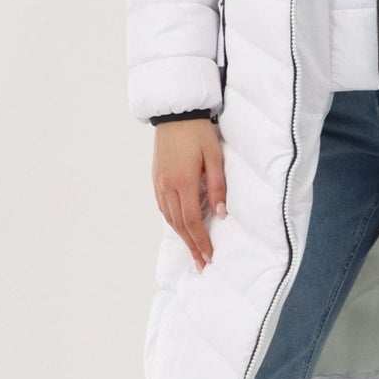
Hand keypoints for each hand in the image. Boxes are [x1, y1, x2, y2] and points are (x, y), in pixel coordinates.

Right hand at [152, 119, 226, 272]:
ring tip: (193, 251)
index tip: (209, 257)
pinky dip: (172, 221)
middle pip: (179, 224)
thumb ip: (218, 186)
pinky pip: (163, 207)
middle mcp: (168, 186)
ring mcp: (159, 183)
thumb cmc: (199, 133)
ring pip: (169, 218)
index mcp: (184, 181)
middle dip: (192, 246)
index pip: (193, 220)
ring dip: (182, 237)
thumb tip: (221, 215)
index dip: (201, 241)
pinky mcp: (156, 179)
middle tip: (201, 265)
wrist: (176, 114)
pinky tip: (180, 228)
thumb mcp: (215, 157)